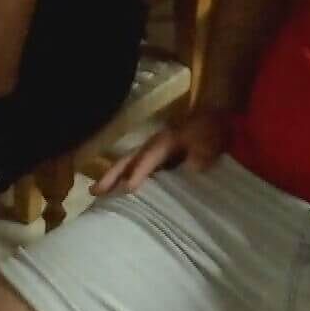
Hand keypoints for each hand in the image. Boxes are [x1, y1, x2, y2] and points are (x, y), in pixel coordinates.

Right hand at [90, 109, 228, 197]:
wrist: (215, 117)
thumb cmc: (210, 130)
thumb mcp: (209, 142)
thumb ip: (200, 155)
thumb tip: (190, 169)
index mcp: (164, 141)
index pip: (147, 159)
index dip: (138, 172)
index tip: (127, 189)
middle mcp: (153, 145)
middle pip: (128, 160)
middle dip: (112, 175)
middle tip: (94, 191)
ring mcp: (153, 150)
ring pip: (128, 163)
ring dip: (112, 176)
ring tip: (96, 193)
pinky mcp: (156, 157)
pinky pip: (135, 167)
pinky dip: (123, 177)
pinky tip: (116, 191)